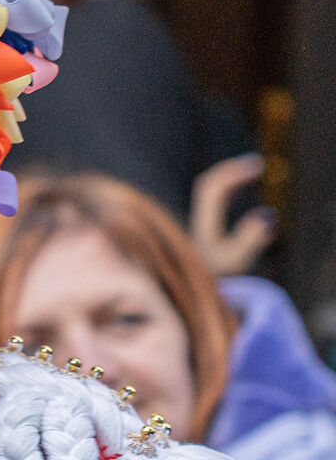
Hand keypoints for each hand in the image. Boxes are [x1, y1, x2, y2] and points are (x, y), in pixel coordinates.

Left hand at [190, 154, 274, 276]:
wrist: (192, 295)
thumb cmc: (217, 278)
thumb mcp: (237, 260)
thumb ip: (250, 238)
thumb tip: (268, 215)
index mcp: (201, 224)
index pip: (212, 188)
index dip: (233, 173)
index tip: (257, 165)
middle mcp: (194, 221)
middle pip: (208, 185)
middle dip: (231, 171)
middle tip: (256, 164)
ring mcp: (195, 224)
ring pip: (207, 192)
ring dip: (228, 178)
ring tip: (250, 171)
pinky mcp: (198, 230)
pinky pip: (209, 201)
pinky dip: (224, 189)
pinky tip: (235, 190)